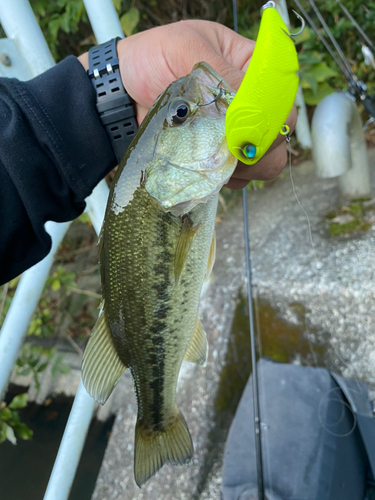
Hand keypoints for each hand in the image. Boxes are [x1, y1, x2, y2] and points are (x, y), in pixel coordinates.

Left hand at [79, 21, 296, 186]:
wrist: (122, 95)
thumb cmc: (151, 60)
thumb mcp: (185, 48)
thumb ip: (220, 71)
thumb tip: (248, 102)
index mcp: (249, 65)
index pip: (282, 92)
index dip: (273, 113)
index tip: (246, 125)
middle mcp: (249, 101)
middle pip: (279, 132)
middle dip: (259, 145)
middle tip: (228, 146)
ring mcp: (236, 132)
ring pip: (264, 159)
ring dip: (243, 164)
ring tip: (210, 154)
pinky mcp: (219, 156)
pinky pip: (239, 176)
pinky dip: (227, 176)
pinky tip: (205, 166)